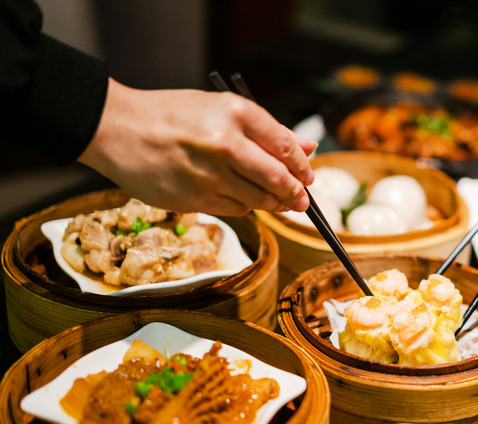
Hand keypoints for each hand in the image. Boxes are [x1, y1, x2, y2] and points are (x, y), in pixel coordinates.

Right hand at [79, 78, 315, 215]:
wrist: (117, 129)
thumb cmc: (172, 116)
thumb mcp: (220, 109)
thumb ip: (267, 130)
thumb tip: (308, 149)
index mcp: (235, 113)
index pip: (285, 145)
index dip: (302, 166)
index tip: (308, 175)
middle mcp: (225, 143)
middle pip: (277, 178)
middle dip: (295, 192)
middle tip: (301, 199)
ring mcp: (209, 175)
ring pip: (259, 199)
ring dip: (273, 203)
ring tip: (277, 201)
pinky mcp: (194, 199)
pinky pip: (235, 209)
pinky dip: (245, 207)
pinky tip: (242, 198)